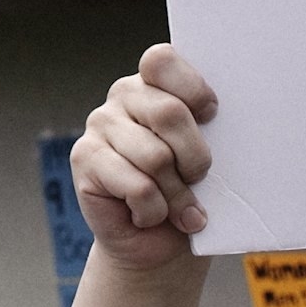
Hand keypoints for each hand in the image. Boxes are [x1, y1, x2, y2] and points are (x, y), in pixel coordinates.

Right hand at [72, 43, 216, 270]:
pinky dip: (154, 210)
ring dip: (177, 194)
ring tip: (179, 208)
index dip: (192, 88)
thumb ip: (208, 133)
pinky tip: (149, 215)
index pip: (162, 61)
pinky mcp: (84, 159)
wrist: (161, 245)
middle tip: (199, 179)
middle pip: (169, 113)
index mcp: (155, 85)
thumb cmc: (193, 195)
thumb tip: (221, 124)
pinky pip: (136, 185)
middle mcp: (123, 97)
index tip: (212, 116)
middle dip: (196, 158)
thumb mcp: (209, 157)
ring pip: (155, 157)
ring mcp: (99, 125)